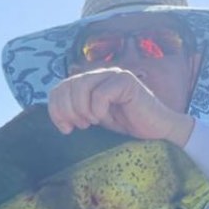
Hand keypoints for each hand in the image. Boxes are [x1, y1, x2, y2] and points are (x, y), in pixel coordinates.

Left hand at [47, 68, 194, 146]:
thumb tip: (54, 111)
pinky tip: (104, 118)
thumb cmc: (123, 127)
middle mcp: (98, 75)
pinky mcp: (126, 81)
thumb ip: (74, 110)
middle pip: (67, 86)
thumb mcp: (91, 119)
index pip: (59, 88)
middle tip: (79, 126)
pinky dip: (98, 109)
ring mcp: (113, 75)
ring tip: (91, 122)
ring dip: (81, 109)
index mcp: (88, 83)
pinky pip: (101, 93)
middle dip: (67, 110)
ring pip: (81, 86)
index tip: (65, 129)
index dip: (55, 109)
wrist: (154, 132)